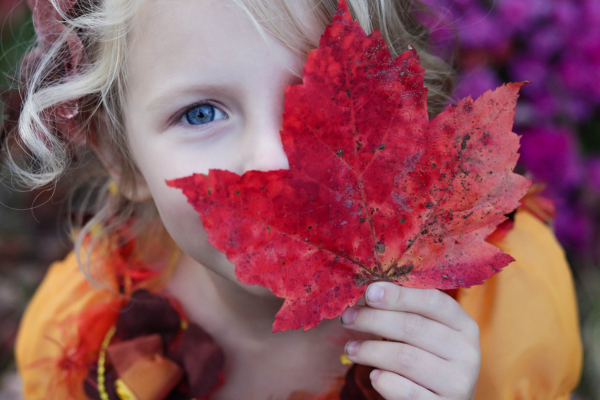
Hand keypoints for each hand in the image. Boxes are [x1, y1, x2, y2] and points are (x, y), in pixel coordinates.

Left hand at [341, 282, 480, 399]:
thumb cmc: (426, 360)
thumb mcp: (425, 334)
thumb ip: (406, 312)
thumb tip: (371, 291)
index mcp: (464, 326)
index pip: (433, 301)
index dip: (399, 295)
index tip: (369, 292)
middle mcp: (467, 353)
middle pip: (414, 327)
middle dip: (373, 319)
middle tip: (347, 318)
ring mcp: (458, 383)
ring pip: (405, 358)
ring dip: (371, 350)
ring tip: (351, 348)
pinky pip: (404, 390)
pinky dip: (383, 380)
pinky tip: (374, 375)